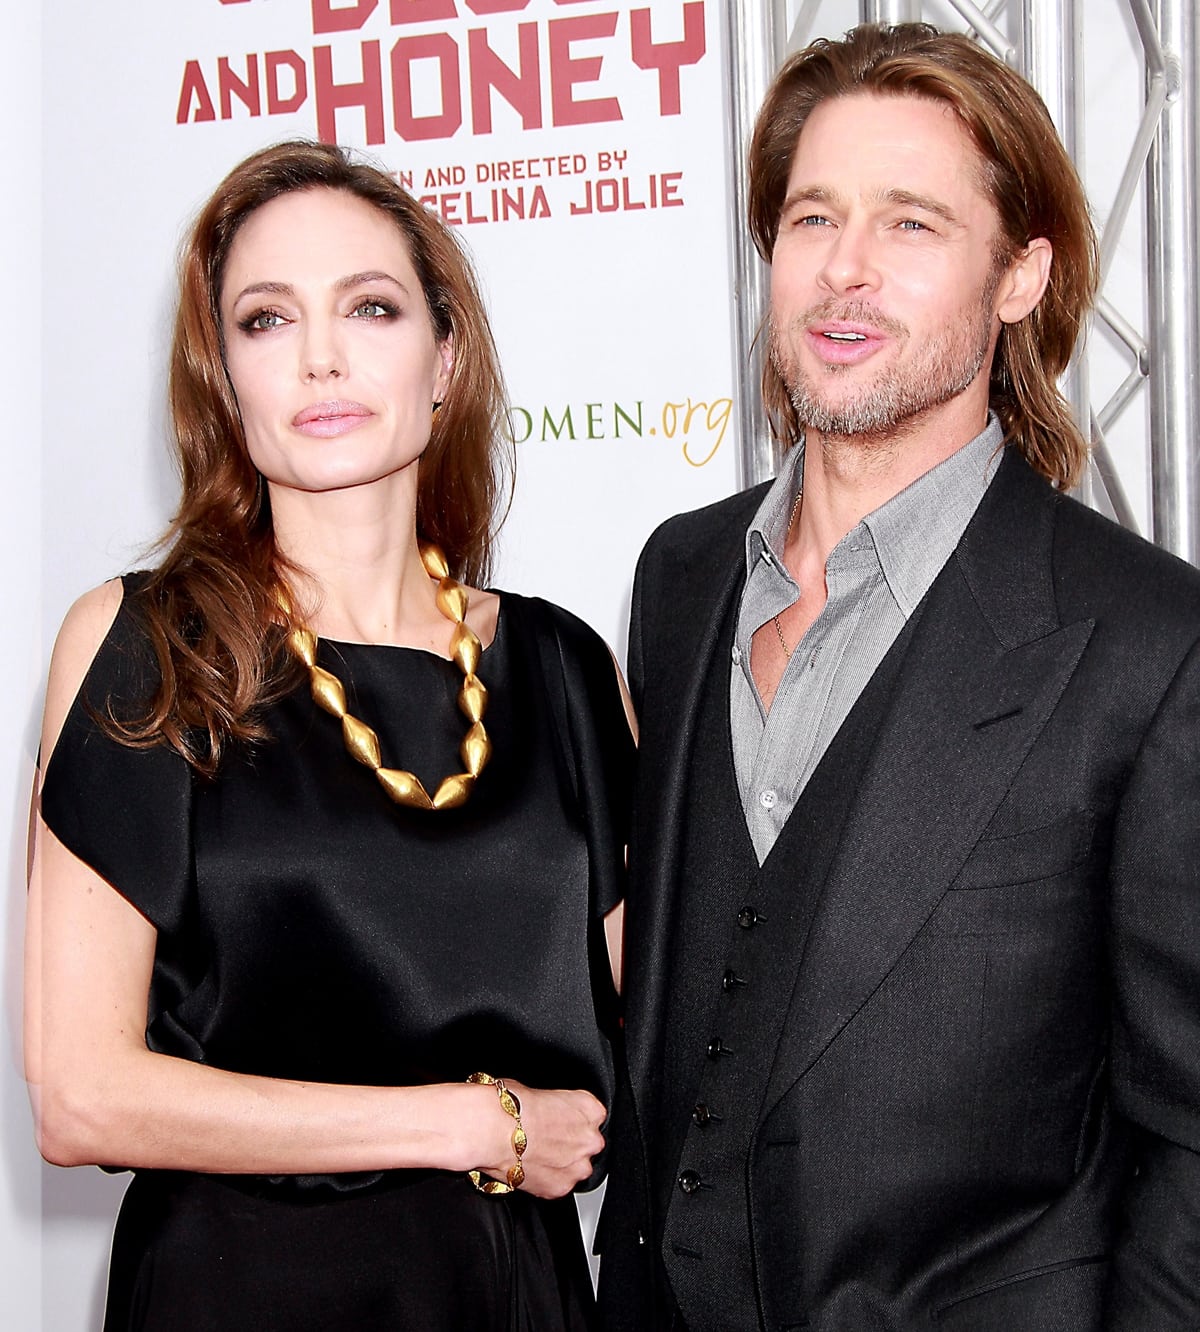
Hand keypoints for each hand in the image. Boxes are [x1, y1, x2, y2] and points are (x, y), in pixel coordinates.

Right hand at [474, 1081, 605, 1198]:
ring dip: (562, 1164)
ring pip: (577, 1167)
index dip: (572, 1118)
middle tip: (545, 1140)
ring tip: (535, 1157)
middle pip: (588, 1143)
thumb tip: (543, 1108)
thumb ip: (551, 1104)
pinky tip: (530, 1170)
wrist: (490, 1130)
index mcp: (588, 1108)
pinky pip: (560, 1186)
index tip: (558, 1120)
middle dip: (570, 1143)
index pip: (592, 1114)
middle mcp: (589, 1138)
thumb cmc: (508, 1106)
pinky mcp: (561, 1188)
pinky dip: (547, 1181)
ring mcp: (577, 1166)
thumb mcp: (535, 1090)